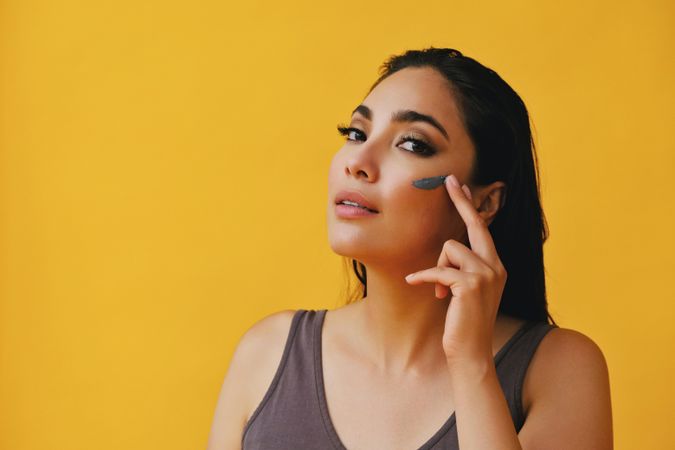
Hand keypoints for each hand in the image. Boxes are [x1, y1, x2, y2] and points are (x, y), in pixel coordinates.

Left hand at [404, 174, 506, 368]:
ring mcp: (485, 274)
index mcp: (495, 266)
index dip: (469, 206)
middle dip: (461, 202)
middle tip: (449, 181)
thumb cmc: (464, 322)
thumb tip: (446, 252)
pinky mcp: (469, 285)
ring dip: (437, 269)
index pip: (481, 230)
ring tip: (441, 292)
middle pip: (475, 225)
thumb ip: (461, 270)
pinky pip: (437, 270)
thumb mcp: (464, 291)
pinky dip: (423, 277)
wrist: (470, 352)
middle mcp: (495, 266)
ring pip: (449, 250)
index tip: (459, 186)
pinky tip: (414, 283)